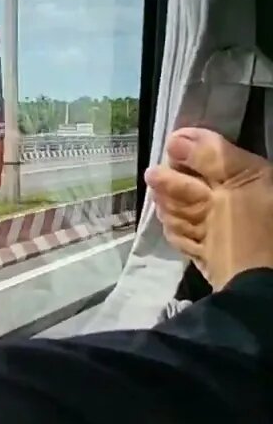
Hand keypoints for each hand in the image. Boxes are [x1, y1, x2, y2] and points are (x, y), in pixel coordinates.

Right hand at [145, 127, 272, 289]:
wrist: (252, 285)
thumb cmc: (251, 229)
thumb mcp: (239, 183)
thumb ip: (210, 156)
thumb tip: (175, 138)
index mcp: (244, 175)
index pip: (202, 149)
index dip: (185, 153)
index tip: (171, 154)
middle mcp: (225, 194)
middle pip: (181, 179)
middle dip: (176, 188)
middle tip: (178, 193)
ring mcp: (209, 220)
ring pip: (173, 206)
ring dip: (179, 214)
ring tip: (198, 227)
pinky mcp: (199, 243)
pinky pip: (176, 231)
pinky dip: (182, 235)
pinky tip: (196, 242)